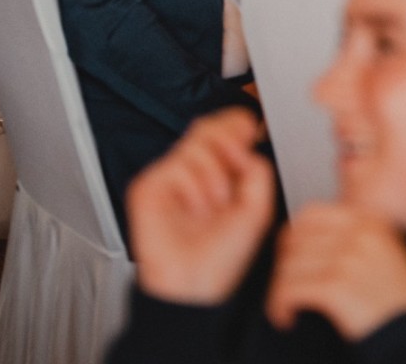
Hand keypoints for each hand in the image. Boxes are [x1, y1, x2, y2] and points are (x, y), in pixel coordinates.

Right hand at [128, 108, 276, 305]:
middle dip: (228, 141)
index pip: (223, 129)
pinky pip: (176, 165)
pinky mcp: (148, 187)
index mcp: (217, 172)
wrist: (196, 282)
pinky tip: (193, 209)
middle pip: (208, 127)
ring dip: (214, 176)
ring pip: (195, 144)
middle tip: (236, 163)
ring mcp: (168, 178)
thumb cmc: (222, 253)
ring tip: (214, 205)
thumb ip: (257, 171)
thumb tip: (244, 145)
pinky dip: (192, 187)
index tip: (249, 133)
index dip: (236, 123)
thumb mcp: (257, 208)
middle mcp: (192, 171)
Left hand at [265, 203, 405, 340]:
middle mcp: (358, 233)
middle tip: (287, 286)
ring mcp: (349, 258)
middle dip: (283, 268)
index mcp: (368, 220)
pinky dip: (279, 307)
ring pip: (288, 267)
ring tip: (287, 307)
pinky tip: (287, 317)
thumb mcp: (382, 251)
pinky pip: (289, 291)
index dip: (291, 237)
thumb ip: (351, 236)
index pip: (311, 214)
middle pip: (294, 241)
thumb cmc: (397, 298)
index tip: (288, 257)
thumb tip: (301, 235)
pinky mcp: (338, 287)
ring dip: (280, 291)